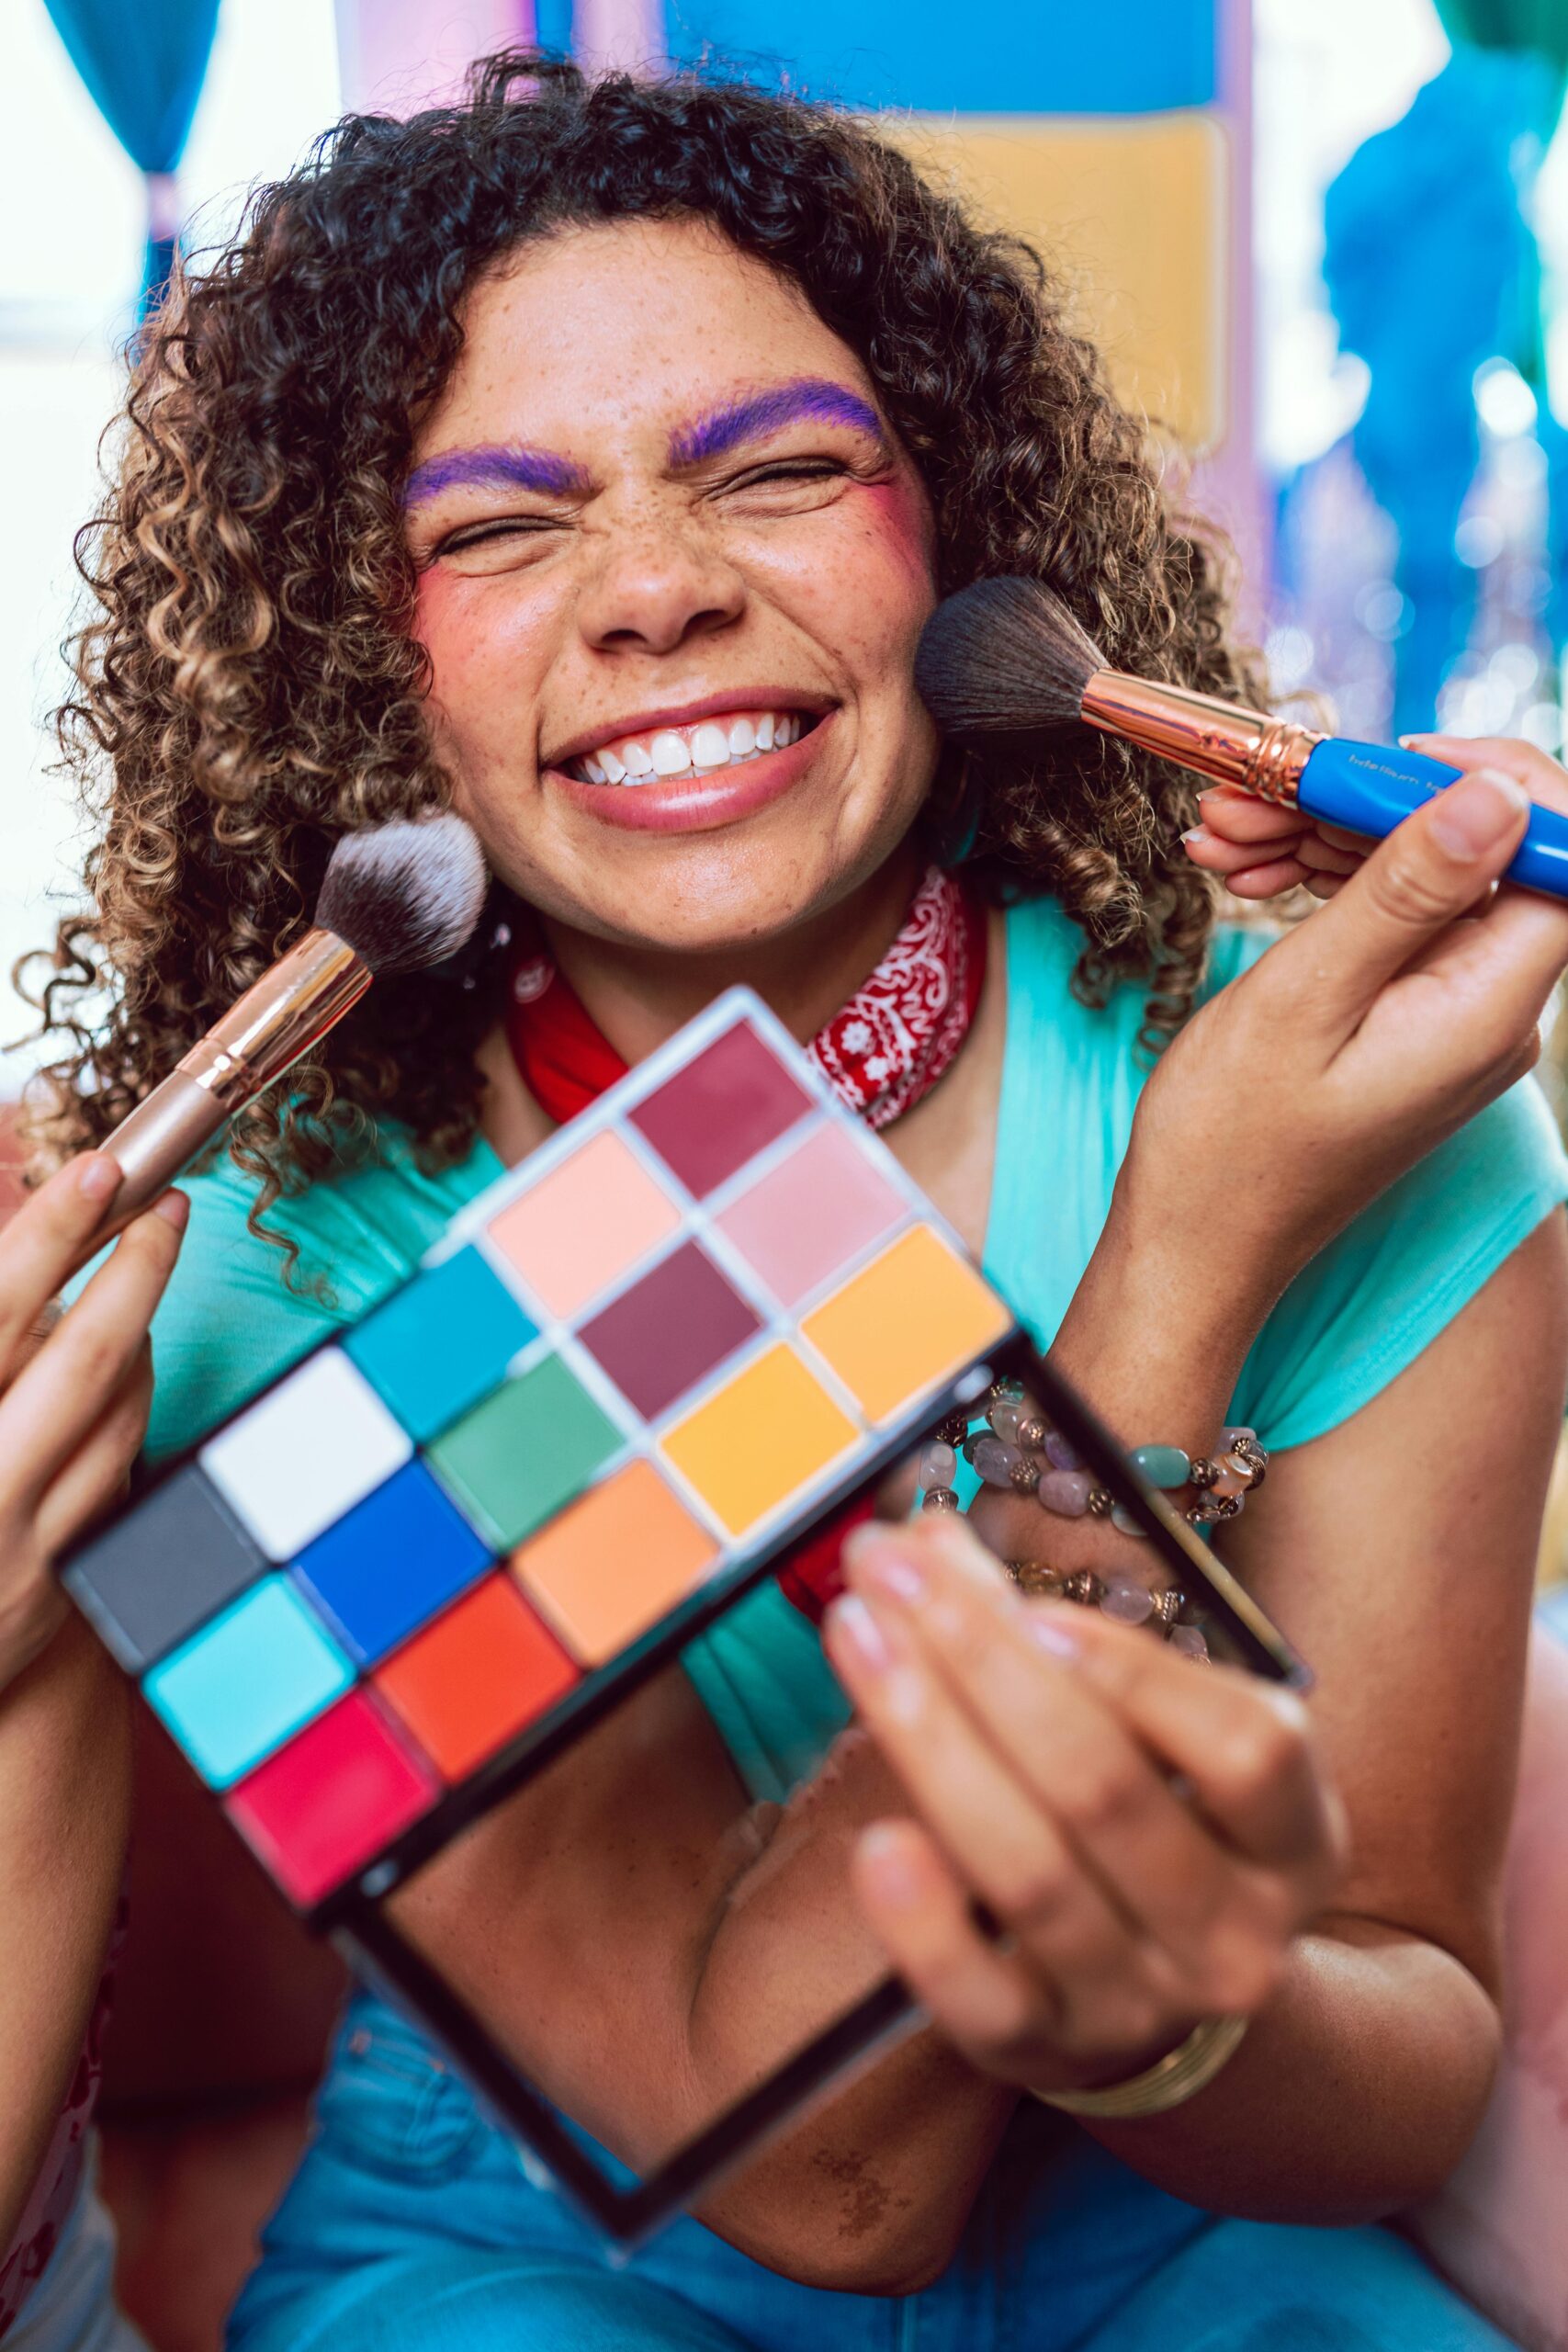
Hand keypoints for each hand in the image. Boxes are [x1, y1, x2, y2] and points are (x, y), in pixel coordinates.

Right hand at [0, 1154, 187, 1694]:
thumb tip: (21, 1222)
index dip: (49, 1232)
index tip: (98, 1169)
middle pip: (83, 1357)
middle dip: (137, 1269)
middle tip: (168, 1201)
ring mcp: (18, 1545)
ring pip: (117, 1415)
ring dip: (141, 1334)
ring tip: (139, 1272)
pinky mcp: (52, 1587)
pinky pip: (116, 1472)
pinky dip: (127, 1407)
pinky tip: (123, 1367)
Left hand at [822, 1516, 1341, 2095]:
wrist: (1163, 1998)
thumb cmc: (1151, 1824)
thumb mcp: (1158, 1737)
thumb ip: (1054, 1637)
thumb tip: (927, 1539)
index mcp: (1292, 1836)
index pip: (1244, 1751)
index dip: (1134, 1674)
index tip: (1027, 1602)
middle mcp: (1234, 1931)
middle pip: (1106, 1790)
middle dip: (984, 1661)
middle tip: (892, 1570)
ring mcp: (1141, 2003)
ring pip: (1032, 1872)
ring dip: (931, 1741)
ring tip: (859, 1639)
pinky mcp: (1044, 2051)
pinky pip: (979, 1995)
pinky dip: (923, 1922)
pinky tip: (875, 1842)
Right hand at [1125, 752, 1567, 1302]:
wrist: (1193, 1245)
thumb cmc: (1231, 1144)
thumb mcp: (1307, 998)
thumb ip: (1405, 892)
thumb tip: (1500, 797)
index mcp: (1488, 1008)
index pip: (1554, 851)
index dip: (1487, 782)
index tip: (1377, 763)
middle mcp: (1493, 1011)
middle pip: (1476, 855)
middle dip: (1367, 806)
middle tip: (1253, 795)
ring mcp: (1452, 1018)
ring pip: (1421, 879)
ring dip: (1325, 840)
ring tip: (1222, 832)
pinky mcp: (1409, 1023)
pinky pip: (1388, 924)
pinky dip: (1320, 886)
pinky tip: (1243, 873)